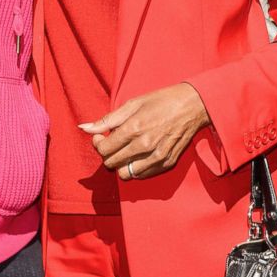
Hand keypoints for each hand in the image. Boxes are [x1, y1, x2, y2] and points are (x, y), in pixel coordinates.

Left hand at [79, 83, 210, 179]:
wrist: (192, 105)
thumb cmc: (160, 101)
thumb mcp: (132, 104)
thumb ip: (107, 120)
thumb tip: (84, 128)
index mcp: (133, 128)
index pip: (104, 150)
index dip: (97, 144)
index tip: (101, 136)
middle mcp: (145, 145)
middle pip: (112, 163)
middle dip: (107, 154)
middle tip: (112, 142)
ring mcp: (157, 157)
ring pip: (126, 174)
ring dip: (121, 164)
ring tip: (125, 150)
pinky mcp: (167, 163)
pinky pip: (142, 175)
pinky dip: (136, 168)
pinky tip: (138, 155)